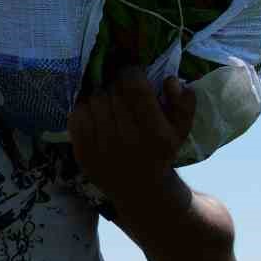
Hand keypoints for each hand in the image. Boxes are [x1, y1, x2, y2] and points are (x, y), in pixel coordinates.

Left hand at [68, 69, 196, 197]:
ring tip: (109, 100)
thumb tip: (169, 80)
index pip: (134, 87)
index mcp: (154, 132)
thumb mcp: (181, 129)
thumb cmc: (161, 151)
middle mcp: (126, 140)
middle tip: (121, 88)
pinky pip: (76, 116)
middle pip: (111, 91)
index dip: (131, 73)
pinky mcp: (82, 153)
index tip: (133, 74)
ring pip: (93, 100)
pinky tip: (95, 113)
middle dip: (116, 84)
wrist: (139, 188)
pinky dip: (84, 109)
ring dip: (100, 95)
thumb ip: (183, 102)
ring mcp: (101, 148)